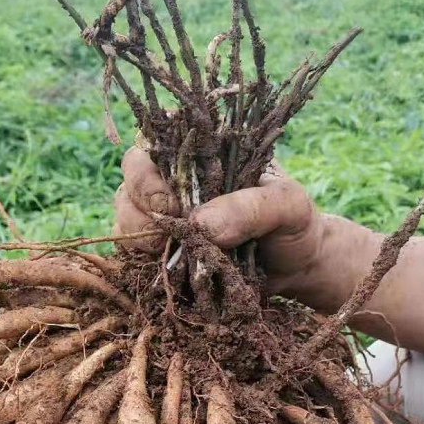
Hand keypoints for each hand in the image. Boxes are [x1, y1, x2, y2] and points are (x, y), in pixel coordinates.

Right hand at [113, 147, 322, 292]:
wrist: (298, 268)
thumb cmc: (294, 224)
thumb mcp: (287, 205)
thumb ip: (250, 207)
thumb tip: (200, 225)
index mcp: (200, 157)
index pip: (151, 149)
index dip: (147, 176)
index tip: (170, 206)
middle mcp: (175, 185)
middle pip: (128, 188)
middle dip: (140, 215)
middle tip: (169, 238)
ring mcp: (164, 221)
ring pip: (124, 223)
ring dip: (140, 242)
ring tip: (173, 256)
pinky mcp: (164, 256)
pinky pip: (134, 258)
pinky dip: (144, 267)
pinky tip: (170, 274)